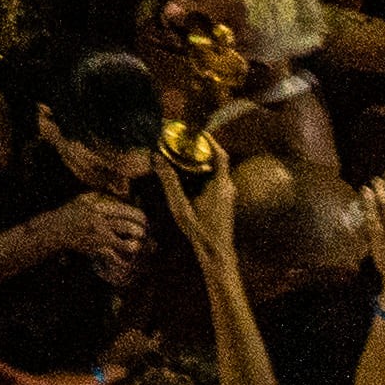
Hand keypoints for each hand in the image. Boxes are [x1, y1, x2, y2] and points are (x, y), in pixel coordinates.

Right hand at [38, 191, 154, 277]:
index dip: (139, 216)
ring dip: (135, 245)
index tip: (144, 219)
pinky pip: (115, 258)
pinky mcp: (96, 250)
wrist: (55, 230)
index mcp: (99, 208)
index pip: (126, 211)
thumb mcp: (84, 199)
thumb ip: (102, 195)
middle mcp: (100, 223)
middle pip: (129, 227)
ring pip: (126, 245)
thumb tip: (120, 194)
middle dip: (141, 231)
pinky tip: (127, 259)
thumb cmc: (70, 212)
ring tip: (138, 244)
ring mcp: (99, 238)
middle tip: (145, 232)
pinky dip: (123, 259)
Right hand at [154, 150, 238, 268]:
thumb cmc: (200, 232)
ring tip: (182, 156)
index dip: (211, 141)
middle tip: (183, 142)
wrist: (217, 254)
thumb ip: (170, 182)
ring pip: (215, 171)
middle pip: (217, 161)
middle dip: (201, 149)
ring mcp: (227, 195)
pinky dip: (203, 173)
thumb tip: (157, 159)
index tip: (197, 131)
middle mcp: (227, 187)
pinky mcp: (224, 201)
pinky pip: (215, 180)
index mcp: (221, 186)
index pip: (221, 155)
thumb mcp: (181, 207)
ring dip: (201, 162)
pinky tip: (188, 177)